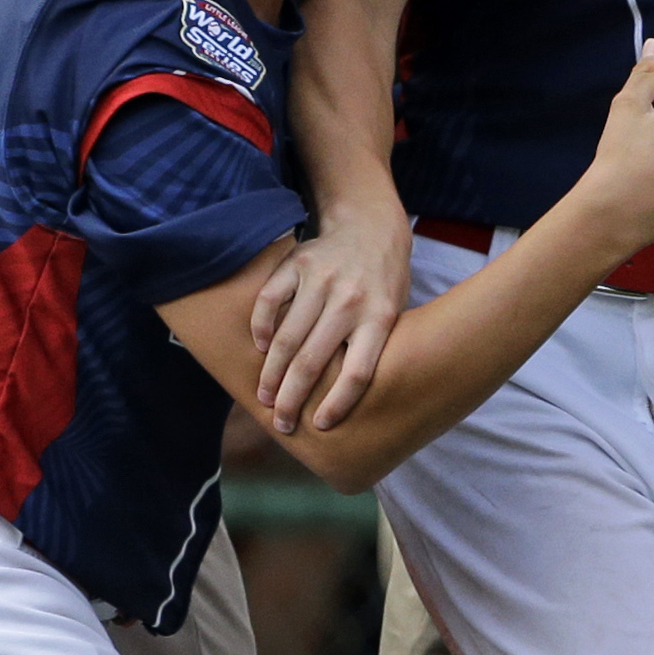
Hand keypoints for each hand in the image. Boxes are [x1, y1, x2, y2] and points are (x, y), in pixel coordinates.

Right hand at [248, 201, 409, 435]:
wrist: (371, 227)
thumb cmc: (383, 284)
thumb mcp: (393, 315)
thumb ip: (371, 348)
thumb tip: (346, 401)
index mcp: (380, 317)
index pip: (357, 372)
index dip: (338, 404)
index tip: (321, 426)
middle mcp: (350, 299)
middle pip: (313, 361)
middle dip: (292, 399)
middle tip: (281, 422)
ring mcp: (321, 279)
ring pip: (286, 337)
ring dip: (271, 374)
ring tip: (264, 396)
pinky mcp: (297, 263)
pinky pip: (269, 301)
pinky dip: (260, 328)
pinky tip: (260, 349)